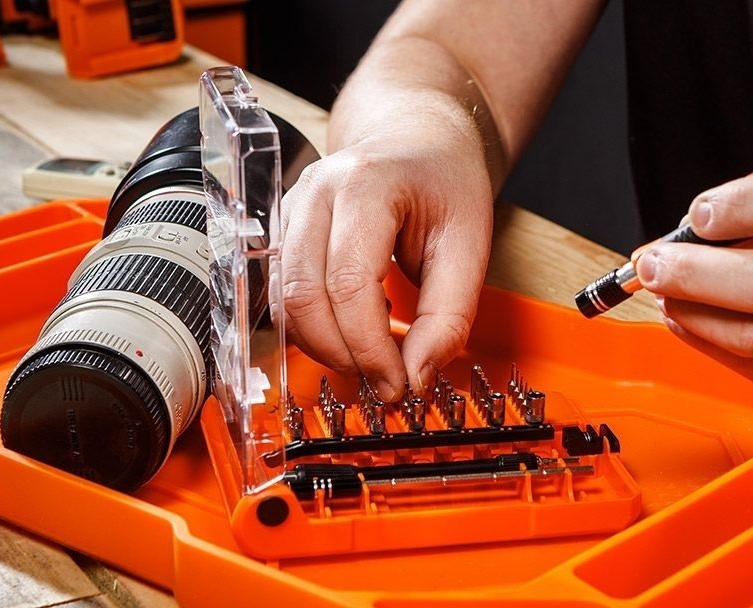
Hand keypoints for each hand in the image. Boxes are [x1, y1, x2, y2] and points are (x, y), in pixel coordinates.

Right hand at [272, 98, 493, 400]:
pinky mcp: (283, 231)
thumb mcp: (470, 245)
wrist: (417, 137)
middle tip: (384, 381)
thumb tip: (418, 376)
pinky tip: (353, 329)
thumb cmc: (445, 181)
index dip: (369, 346)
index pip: (348, 282)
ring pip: (283, 300)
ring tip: (372, 357)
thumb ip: (449, 315)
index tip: (399, 383)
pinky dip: (314, 327)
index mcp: (365, 183)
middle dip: (342, 353)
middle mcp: (315, 191)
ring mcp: (291, 209)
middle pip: (303, 295)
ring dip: (324, 345)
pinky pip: (282, 294)